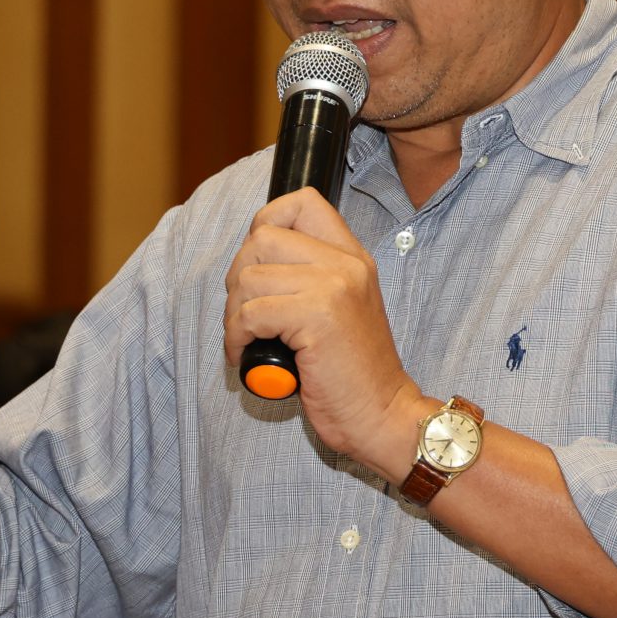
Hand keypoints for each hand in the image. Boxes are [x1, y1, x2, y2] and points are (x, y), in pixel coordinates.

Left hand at [223, 189, 422, 473]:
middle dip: (239, 278)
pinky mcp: (317, 317)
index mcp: (353, 257)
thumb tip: (251, 261)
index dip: (265, 223)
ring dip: (234, 314)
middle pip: (262, 237)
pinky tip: (248, 357)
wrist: (383, 415)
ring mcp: (333, 287)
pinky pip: (250, 313)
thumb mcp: (340, 309)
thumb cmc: (352, 373)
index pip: (301, 202)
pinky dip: (237, 338)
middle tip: (246, 315)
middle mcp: (345, 264)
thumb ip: (310, 277)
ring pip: (249, 276)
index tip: (258, 265)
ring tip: (247, 340)